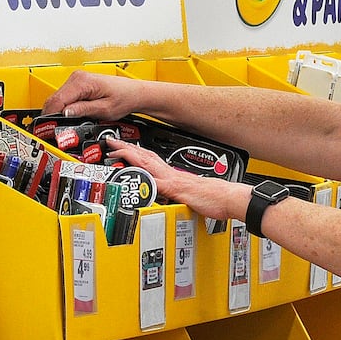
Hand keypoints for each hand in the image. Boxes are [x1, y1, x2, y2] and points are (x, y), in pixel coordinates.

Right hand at [40, 70, 143, 120]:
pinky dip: (61, 108)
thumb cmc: (124, 98)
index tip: (48, 129)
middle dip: (51, 116)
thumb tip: (65, 113)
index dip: (50, 116)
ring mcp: (76, 80)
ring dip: (56, 112)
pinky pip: (63, 97)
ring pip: (56, 98)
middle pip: (53, 99)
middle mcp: (77, 78)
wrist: (133, 93)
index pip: (57, 100)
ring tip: (58, 126)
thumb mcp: (104, 110)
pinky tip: (65, 117)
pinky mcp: (77, 84)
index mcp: (82, 82)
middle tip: (50, 132)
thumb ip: (83, 111)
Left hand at [109, 139, 248, 223]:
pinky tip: (137, 178)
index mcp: (173, 174)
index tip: (120, 146)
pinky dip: (147, 181)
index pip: (149, 158)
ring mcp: (174, 181)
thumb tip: (163, 194)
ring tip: (116, 152)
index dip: (133, 151)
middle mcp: (172, 174)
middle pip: (144, 157)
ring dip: (131, 157)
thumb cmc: (214, 198)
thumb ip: (174, 192)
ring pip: (148, 165)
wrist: (230, 198)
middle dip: (126, 148)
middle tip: (110, 141)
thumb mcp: (188, 194)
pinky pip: (159, 185)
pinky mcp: (179, 191)